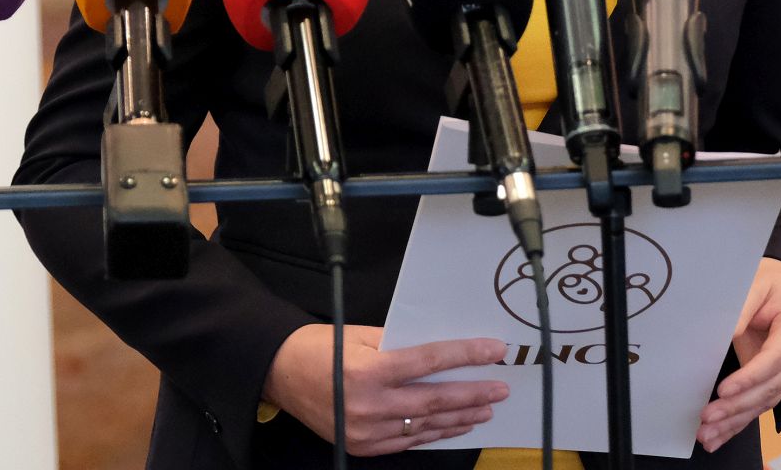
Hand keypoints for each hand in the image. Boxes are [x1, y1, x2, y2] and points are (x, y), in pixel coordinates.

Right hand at [264, 324, 508, 454]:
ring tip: (486, 408)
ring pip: (425, 425)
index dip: (466, 356)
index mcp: (370, 369)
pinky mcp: (362, 446)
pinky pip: (407, 440)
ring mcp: (366, 431)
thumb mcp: (361, 334)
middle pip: (435, 399)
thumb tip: (439, 351)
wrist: (279, 374)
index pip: (430, 361)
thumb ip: (399, 344)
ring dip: (460, 417)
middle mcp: (369, 404)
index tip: (494, 350)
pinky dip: (434, 432)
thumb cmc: (319, 347)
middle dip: (473, 393)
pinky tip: (453, 425)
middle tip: (501, 387)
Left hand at [697, 257, 780, 452]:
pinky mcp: (777, 381)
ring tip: (707, 434)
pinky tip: (718, 436)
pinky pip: (758, 405)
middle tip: (707, 417)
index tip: (723, 390)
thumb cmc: (770, 282)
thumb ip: (742, 309)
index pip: (775, 358)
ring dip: (735, 420)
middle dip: (738, 405)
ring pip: (764, 402)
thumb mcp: (755, 283)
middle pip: (770, 387)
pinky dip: (738, 422)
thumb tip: (726, 335)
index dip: (749, 377)